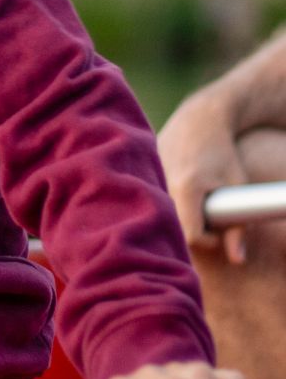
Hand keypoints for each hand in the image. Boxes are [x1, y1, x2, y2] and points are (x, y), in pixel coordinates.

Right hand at [158, 89, 248, 262]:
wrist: (199, 118)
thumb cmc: (223, 153)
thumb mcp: (236, 185)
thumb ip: (239, 227)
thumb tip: (238, 260)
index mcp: (187, 188)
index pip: (192, 236)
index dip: (209, 239)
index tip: (219, 229)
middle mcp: (162, 184)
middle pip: (172, 226)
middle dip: (190, 226)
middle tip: (206, 212)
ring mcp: (147, 176)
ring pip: (158, 211)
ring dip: (175, 212)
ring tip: (191, 195)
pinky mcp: (139, 171)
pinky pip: (149, 197)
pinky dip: (162, 199)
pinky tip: (175, 184)